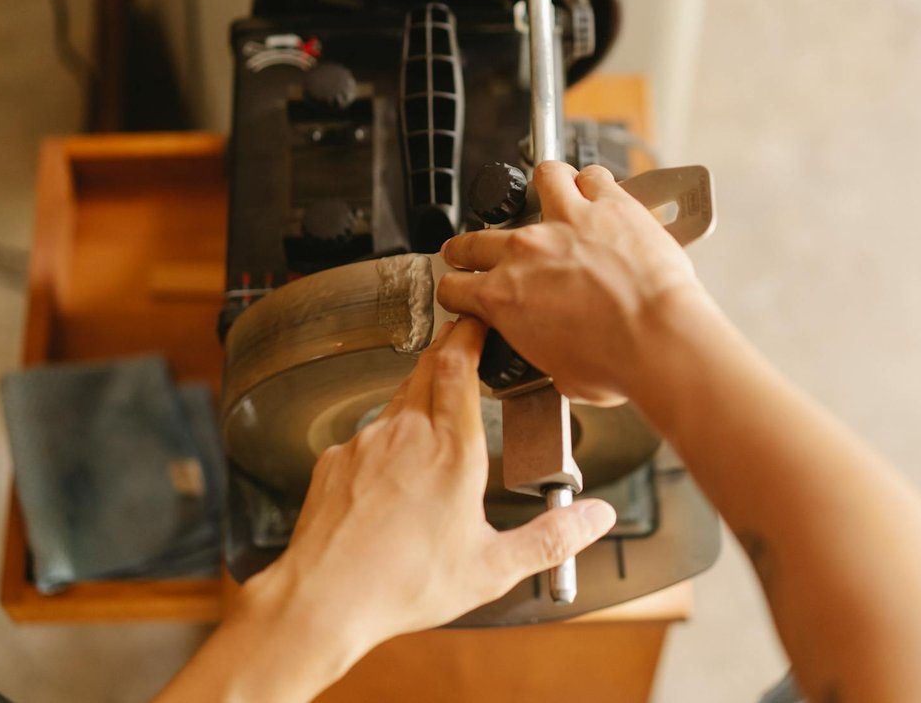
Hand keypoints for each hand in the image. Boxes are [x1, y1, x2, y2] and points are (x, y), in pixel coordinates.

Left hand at [158, 318, 614, 702]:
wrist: (324, 599)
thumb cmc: (403, 585)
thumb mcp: (492, 568)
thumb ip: (551, 537)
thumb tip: (596, 518)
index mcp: (452, 450)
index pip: (459, 364)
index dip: (470, 334)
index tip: (480, 322)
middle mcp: (406, 433)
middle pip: (427, 367)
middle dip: (449, 352)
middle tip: (465, 350)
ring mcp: (366, 442)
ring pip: (397, 400)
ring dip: (419, 398)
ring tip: (435, 424)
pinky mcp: (336, 459)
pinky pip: (367, 435)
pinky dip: (386, 441)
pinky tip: (392, 477)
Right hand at [438, 161, 706, 405]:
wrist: (658, 339)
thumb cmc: (617, 363)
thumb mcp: (563, 377)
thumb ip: (547, 357)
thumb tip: (557, 361)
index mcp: (503, 299)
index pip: (454, 288)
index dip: (456, 291)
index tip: (462, 291)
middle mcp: (525, 252)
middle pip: (478, 238)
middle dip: (469, 246)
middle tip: (472, 249)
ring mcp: (565, 221)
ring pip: (540, 181)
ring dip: (543, 188)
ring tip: (551, 194)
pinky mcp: (608, 205)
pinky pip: (592, 176)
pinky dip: (593, 182)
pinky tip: (599, 191)